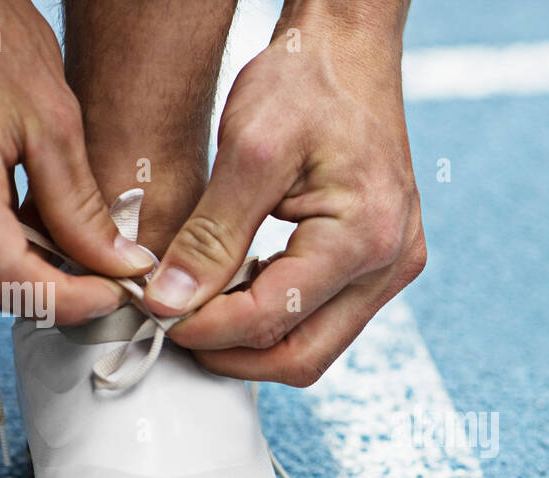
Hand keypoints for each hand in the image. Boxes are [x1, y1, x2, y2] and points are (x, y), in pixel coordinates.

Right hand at [0, 0, 153, 320]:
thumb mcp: (55, 120)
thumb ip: (81, 207)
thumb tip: (118, 268)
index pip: (5, 276)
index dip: (65, 300)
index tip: (109, 294)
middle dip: (45, 295)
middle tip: (96, 280)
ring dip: (12, 280)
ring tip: (60, 256)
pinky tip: (13, 235)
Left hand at [149, 7, 426, 386]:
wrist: (350, 49)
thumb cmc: (305, 81)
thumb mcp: (247, 150)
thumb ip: (210, 236)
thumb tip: (169, 303)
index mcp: (363, 238)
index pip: (272, 318)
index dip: (205, 327)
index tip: (154, 313)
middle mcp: (390, 265)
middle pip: (302, 357)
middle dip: (231, 354)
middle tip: (174, 329)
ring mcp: (393, 269)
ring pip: (315, 346)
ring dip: (253, 341)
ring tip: (199, 308)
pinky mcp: (384, 265)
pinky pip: (327, 318)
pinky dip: (277, 317)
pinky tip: (238, 288)